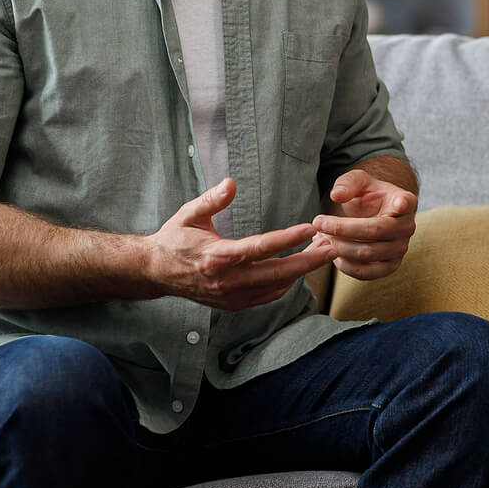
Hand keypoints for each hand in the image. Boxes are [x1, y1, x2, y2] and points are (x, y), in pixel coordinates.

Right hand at [145, 178, 334, 309]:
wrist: (156, 272)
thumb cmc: (174, 239)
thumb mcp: (189, 214)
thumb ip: (212, 199)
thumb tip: (232, 183)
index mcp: (217, 256)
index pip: (261, 247)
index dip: (288, 238)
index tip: (311, 228)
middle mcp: (227, 280)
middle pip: (276, 273)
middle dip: (308, 260)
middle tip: (333, 246)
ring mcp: (230, 296)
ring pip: (275, 287)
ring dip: (301, 271)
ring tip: (321, 253)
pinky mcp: (232, 304)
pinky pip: (267, 297)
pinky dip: (286, 285)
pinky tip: (299, 270)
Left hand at [313, 168, 416, 279]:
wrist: (374, 214)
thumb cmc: (368, 195)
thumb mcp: (359, 181)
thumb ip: (348, 183)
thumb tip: (337, 196)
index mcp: (405, 201)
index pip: (405, 203)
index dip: (402, 205)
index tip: (398, 204)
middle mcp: (407, 226)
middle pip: (374, 230)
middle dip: (341, 228)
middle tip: (318, 223)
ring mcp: (401, 249)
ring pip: (367, 253)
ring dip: (339, 247)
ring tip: (320, 237)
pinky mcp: (390, 266)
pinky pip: (366, 273)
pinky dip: (345, 265)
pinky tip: (331, 251)